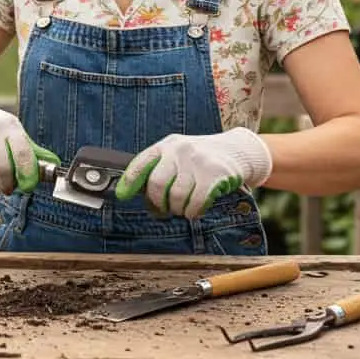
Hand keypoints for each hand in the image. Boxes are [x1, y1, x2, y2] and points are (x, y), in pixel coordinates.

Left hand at [113, 128, 272, 219]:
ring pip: (176, 197)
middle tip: (164, 208)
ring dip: (178, 209)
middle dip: (158, 203)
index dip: (129, 182)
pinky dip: (192, 212)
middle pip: (157, 184)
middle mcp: (180, 150)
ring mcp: (198, 161)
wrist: (236, 150)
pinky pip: (196, 202)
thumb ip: (159, 171)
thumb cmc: (200, 159)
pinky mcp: (215, 174)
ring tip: (183, 207)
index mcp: (166, 146)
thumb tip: (139, 198)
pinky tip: (195, 209)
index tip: (122, 196)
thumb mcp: (177, 156)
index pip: (140, 163)